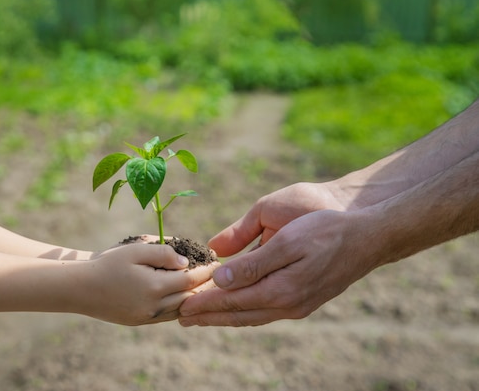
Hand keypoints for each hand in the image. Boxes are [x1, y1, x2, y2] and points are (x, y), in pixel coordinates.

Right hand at [79, 242, 218, 325]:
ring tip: (205, 286)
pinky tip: (183, 297)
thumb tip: (186, 263)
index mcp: (154, 287)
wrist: (80, 287)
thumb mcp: (136, 250)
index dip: (206, 271)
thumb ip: (163, 253)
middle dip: (205, 286)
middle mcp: (153, 307)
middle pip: (189, 297)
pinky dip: (179, 306)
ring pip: (180, 309)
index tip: (216, 262)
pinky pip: (167, 316)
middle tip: (217, 275)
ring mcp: (146, 317)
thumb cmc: (107, 263)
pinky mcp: (139, 322)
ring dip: (194, 298)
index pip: (191, 280)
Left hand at [179, 186, 374, 326]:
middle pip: (239, 314)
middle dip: (209, 316)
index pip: (232, 301)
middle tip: (182, 318)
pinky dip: (245, 311)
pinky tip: (238, 308)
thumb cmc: (327, 231)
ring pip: (252, 316)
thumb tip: (222, 280)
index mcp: (281, 290)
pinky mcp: (304, 300)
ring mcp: (298, 305)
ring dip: (225, 316)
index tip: (181, 307)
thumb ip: (254, 263)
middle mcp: (288, 305)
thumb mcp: (288, 241)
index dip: (204, 304)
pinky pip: (265, 311)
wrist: (368, 237)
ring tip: (204, 317)